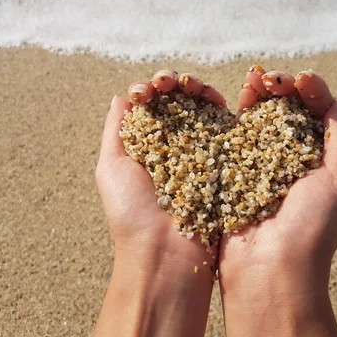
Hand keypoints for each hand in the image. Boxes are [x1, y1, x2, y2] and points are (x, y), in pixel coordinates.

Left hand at [93, 70, 224, 336]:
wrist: (165, 254)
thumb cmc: (131, 213)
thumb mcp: (111, 168)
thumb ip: (117, 130)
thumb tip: (121, 97)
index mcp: (147, 145)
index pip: (152, 106)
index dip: (150, 90)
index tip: (145, 91)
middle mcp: (174, 145)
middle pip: (179, 102)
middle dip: (174, 83)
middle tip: (169, 82)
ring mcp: (200, 151)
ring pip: (203, 108)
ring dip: (197, 89)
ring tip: (190, 86)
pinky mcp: (224, 159)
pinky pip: (225, 126)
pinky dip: (221, 107)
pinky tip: (214, 100)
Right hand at [218, 66, 336, 336]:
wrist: (268, 269)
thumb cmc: (312, 228)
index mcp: (321, 158)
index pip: (318, 112)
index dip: (312, 90)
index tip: (304, 79)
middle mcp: (292, 157)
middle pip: (288, 109)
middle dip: (283, 87)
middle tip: (275, 78)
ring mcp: (261, 162)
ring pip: (260, 116)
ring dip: (259, 93)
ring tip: (256, 80)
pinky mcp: (233, 168)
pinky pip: (236, 133)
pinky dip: (237, 112)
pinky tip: (237, 97)